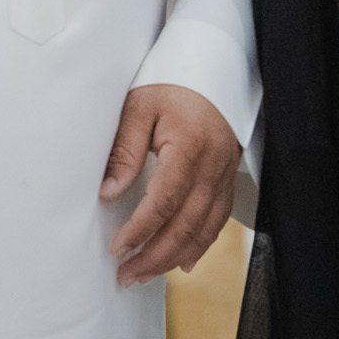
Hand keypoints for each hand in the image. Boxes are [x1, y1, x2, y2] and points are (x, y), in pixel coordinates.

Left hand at [100, 82, 241, 285]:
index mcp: (190, 147)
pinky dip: (202, 243)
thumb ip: (124, 150)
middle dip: (156, 255)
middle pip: (187, 224)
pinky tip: (185, 261)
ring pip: (205, 227)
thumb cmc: (173, 80)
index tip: (118, 249)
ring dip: (175, 256)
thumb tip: (109, 193)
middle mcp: (214, 165)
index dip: (141, 230)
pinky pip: (219, 217)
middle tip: (127, 275)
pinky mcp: (229, 174)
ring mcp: (225, 172)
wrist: (211, 63)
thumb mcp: (139, 106)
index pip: (165, 201)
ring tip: (147, 274)